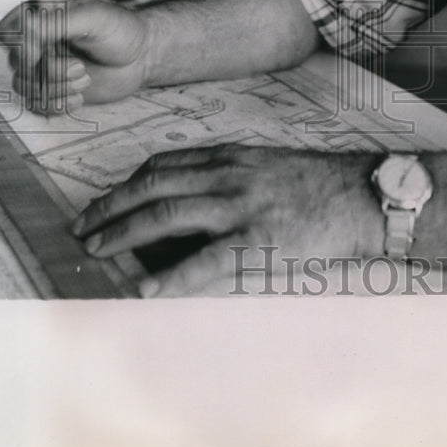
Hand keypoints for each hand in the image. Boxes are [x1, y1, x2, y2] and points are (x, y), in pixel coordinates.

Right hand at [0, 0, 150, 111]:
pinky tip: (80, 97)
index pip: (8, 33)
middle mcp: (36, 42)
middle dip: (50, 71)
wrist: (141, 58)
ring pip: (25, 88)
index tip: (43, 53)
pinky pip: (36, 105)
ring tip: (85, 80)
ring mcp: (43, 67)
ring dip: (57, 89)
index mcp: (41, 16)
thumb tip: (25, 27)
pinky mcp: (52, 89)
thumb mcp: (94, 18)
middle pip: (17, 65)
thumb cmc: (121, 30)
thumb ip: (57, 22)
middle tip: (81, 67)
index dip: (21, 48)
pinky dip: (58, 105)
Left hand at [71, 144, 384, 296]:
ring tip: (97, 249)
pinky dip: (170, 276)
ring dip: (124, 232)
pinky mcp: (258, 240)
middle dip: (112, 206)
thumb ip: (229, 175)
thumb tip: (189, 198)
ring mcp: (241, 206)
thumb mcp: (267, 166)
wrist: (362, 195)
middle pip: (155, 186)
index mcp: (231, 156)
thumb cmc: (319, 183)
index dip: (129, 183)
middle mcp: (228, 175)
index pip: (164, 164)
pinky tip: (145, 289)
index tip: (108, 199)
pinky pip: (205, 260)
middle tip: (84, 225)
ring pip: (167, 213)